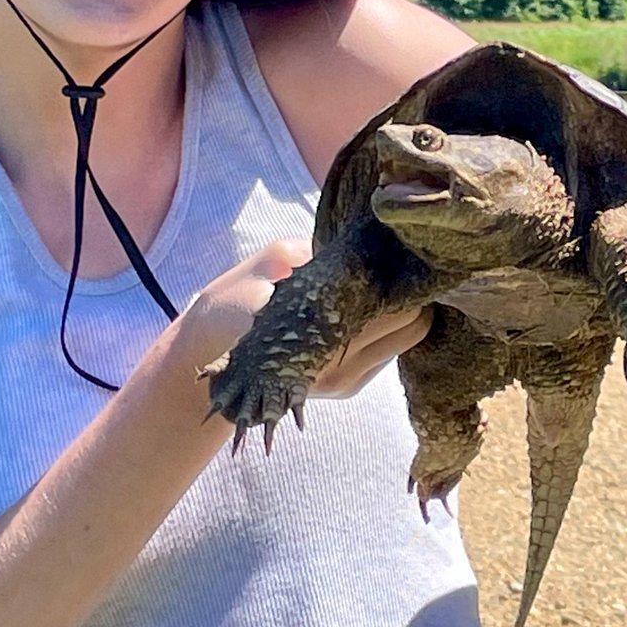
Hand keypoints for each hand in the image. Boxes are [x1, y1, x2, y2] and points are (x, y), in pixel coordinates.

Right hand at [179, 238, 432, 401]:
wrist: (206, 360)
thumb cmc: (235, 303)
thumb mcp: (273, 263)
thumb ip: (319, 253)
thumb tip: (360, 239)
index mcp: (326, 335)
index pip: (398, 310)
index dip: (411, 279)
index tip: (412, 250)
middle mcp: (343, 365)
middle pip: (413, 327)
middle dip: (419, 295)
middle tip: (414, 260)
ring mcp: (346, 380)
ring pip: (406, 342)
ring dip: (409, 311)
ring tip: (401, 277)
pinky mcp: (346, 386)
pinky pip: (388, 353)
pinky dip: (393, 329)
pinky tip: (382, 301)